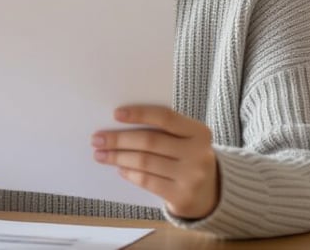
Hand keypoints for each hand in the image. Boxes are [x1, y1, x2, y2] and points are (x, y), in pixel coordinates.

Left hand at [91, 105, 218, 219]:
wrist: (212, 193)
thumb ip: (162, 131)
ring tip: (100, 154)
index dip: (139, 114)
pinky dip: (129, 173)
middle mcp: (198, 153)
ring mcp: (192, 177)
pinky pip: (147, 181)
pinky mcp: (182, 197)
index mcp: (199, 132)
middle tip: (97, 138)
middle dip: (119, 139)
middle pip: (149, 141)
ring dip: (117, 157)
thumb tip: (119, 125)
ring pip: (144, 162)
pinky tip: (119, 168)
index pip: (165, 117)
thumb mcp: (186, 140)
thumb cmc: (188, 158)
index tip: (115, 114)